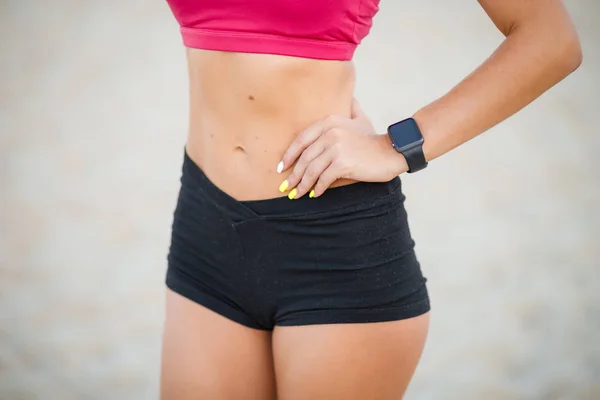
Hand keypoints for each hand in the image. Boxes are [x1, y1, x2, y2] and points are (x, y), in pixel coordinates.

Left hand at [277, 99, 407, 198]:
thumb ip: (352, 108)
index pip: (301, 140)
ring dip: (302, 185)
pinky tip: (315, 194)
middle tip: (286, 187)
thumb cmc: (373, 140)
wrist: (391, 152)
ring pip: (312, 170)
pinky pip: (324, 178)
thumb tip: (350, 98)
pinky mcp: (343, 163)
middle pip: (304, 157)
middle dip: (293, 175)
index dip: (289, 155)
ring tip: (297, 194)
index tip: (281, 168)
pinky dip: (318, 188)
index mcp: (329, 122)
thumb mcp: (360, 119)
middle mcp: (330, 132)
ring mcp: (336, 147)